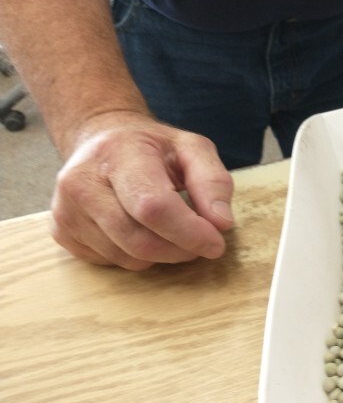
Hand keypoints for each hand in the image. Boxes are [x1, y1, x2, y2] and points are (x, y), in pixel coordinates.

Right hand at [50, 112, 235, 269]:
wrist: (103, 139)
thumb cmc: (154, 148)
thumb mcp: (193, 149)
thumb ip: (213, 182)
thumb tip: (221, 223)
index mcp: (118, 154)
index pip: (153, 206)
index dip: (189, 232)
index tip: (215, 244)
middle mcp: (82, 181)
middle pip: (139, 240)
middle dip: (180, 250)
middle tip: (201, 242)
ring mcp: (66, 209)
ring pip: (126, 257)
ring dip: (161, 254)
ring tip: (171, 230)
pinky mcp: (62, 231)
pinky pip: (110, 262)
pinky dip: (136, 256)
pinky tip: (142, 230)